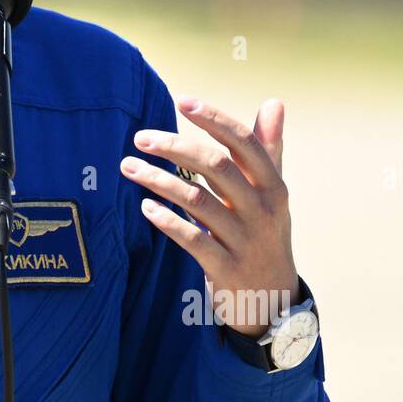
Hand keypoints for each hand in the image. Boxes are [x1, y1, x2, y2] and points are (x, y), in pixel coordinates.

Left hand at [119, 95, 297, 336]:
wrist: (273, 301)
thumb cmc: (265, 235)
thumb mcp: (272, 194)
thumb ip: (268, 149)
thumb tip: (273, 102)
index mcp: (274, 187)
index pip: (244, 144)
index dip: (214, 119)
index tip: (182, 100)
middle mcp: (262, 210)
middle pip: (217, 167)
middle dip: (176, 147)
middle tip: (140, 137)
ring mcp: (244, 240)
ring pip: (197, 201)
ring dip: (159, 180)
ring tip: (129, 166)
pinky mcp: (225, 268)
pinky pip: (192, 239)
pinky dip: (167, 220)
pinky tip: (145, 206)